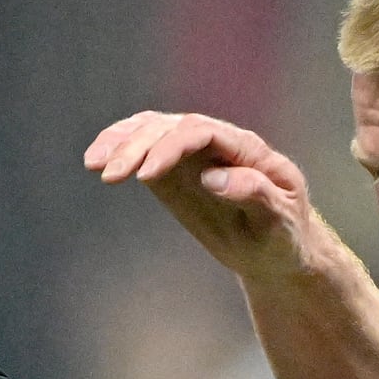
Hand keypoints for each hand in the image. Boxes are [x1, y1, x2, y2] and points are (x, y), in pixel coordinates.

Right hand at [83, 110, 319, 284]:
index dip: (171, 147)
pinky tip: (96, 160)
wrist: (277, 251)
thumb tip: (213, 176)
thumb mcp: (280, 222)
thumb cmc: (284, 237)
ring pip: (152, 130)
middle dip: (137, 146)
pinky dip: (119, 148)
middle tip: (108, 174)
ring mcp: (194, 153)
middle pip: (171, 127)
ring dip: (120, 142)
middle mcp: (217, 142)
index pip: (202, 132)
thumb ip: (254, 194)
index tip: (145, 176)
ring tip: (93, 163)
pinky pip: (144, 148)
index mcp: (247, 150)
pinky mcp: (175, 169)